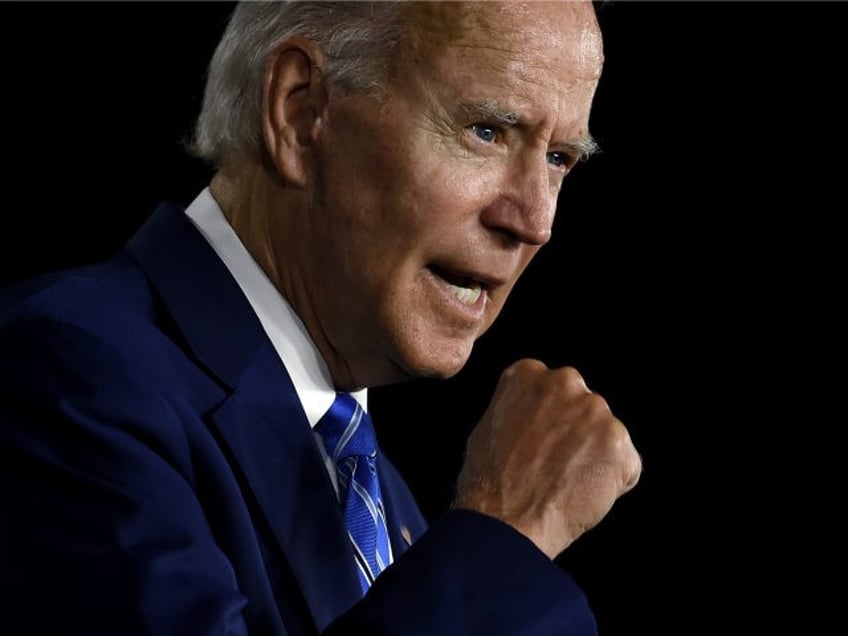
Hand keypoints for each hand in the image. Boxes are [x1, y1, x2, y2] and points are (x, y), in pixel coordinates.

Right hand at [453, 358, 641, 558]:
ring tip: (565, 483)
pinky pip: (625, 463)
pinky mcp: (619, 443)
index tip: (537, 443)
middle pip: (582, 406)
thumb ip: (518, 408)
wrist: (506, 521)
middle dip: (575, 432)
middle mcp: (565, 382)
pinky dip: (612, 481)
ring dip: (594, 456)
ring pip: (606, 434)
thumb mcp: (488, 426)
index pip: (552, 390)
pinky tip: (582, 494)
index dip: (547, 421)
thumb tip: (533, 413)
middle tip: (553, 465)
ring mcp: (595, 411)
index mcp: (529, 373)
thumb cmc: (489, 481)